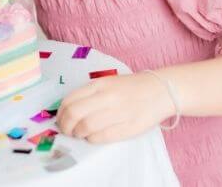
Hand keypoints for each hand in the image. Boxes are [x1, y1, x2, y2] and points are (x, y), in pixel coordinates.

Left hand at [56, 72, 175, 143]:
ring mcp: (118, 112)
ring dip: (77, 133)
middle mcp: (108, 97)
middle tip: (66, 130)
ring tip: (79, 134)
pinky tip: (92, 137)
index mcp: (100, 84)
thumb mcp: (108, 82)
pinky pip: (101, 137)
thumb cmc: (131, 88)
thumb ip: (89, 93)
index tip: (60, 119)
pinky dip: (91, 139)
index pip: (70, 99)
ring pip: (86, 127)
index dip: (60, 113)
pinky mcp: (128, 128)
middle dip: (65, 125)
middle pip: (74, 114)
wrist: (160, 91)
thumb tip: (67, 110)